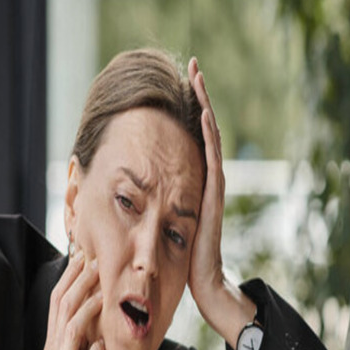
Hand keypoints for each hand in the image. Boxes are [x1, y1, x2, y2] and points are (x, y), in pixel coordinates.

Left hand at [187, 58, 256, 347]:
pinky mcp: (214, 196)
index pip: (194, 140)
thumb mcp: (168, 224)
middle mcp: (209, 180)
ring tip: (198, 77)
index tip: (181, 85)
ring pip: (211, 137)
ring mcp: (215, 186)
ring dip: (205, 106)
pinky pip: (213, 158)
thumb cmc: (184, 260)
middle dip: (199, 97)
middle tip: (193, 66)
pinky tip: (204, 112)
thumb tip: (134, 195)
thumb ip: (160, 205)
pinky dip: (209, 135)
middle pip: (206, 130)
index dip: (189, 112)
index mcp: (198, 183)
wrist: (205, 283)